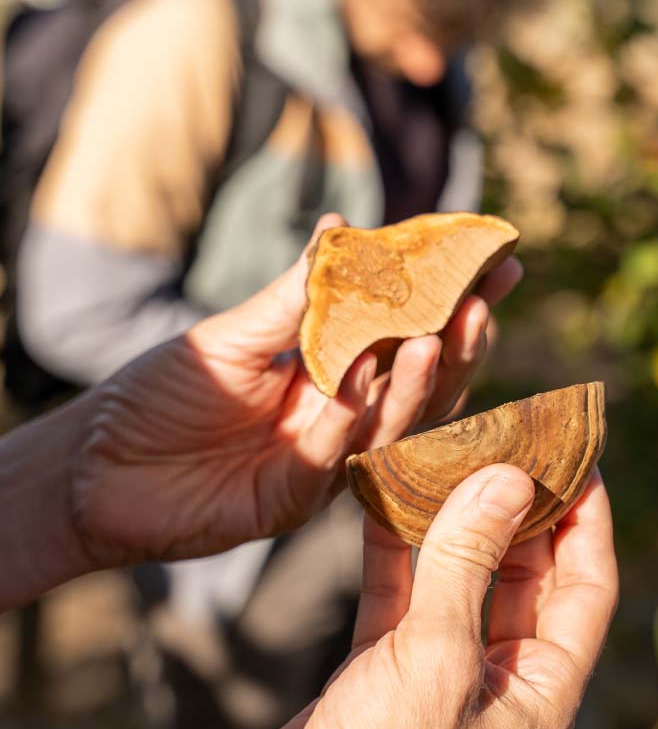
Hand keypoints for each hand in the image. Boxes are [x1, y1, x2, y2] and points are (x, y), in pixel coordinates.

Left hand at [71, 215, 521, 567]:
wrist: (91, 466)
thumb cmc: (159, 396)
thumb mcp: (229, 335)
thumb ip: (291, 297)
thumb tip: (342, 226)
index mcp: (333, 376)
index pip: (407, 337)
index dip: (451, 302)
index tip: (494, 261)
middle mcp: (339, 421)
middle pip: (419, 387)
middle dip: (458, 345)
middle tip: (483, 300)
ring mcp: (319, 464)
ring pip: (389, 427)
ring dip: (417, 382)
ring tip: (442, 334)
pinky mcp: (287, 501)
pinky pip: (329, 459)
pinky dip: (346, 417)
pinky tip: (359, 377)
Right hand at [150, 466, 615, 728]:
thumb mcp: (437, 660)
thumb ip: (467, 564)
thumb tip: (504, 480)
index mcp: (542, 693)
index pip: (587, 589)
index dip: (588, 521)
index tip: (577, 456)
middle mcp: (498, 682)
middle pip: (524, 577)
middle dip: (516, 509)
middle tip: (507, 439)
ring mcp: (438, 676)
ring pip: (457, 578)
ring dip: (452, 521)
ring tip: (449, 453)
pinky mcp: (382, 672)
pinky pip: (400, 595)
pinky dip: (395, 549)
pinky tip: (385, 497)